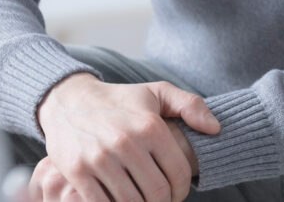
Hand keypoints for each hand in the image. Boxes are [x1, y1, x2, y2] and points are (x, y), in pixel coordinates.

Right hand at [35, 74, 220, 201]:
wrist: (68, 100)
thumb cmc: (119, 100)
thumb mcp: (157, 92)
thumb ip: (190, 105)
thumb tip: (215, 129)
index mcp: (150, 126)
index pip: (178, 173)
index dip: (183, 190)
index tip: (177, 193)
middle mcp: (126, 142)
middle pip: (157, 193)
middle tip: (161, 200)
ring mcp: (99, 158)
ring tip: (142, 200)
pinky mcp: (78, 171)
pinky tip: (119, 200)